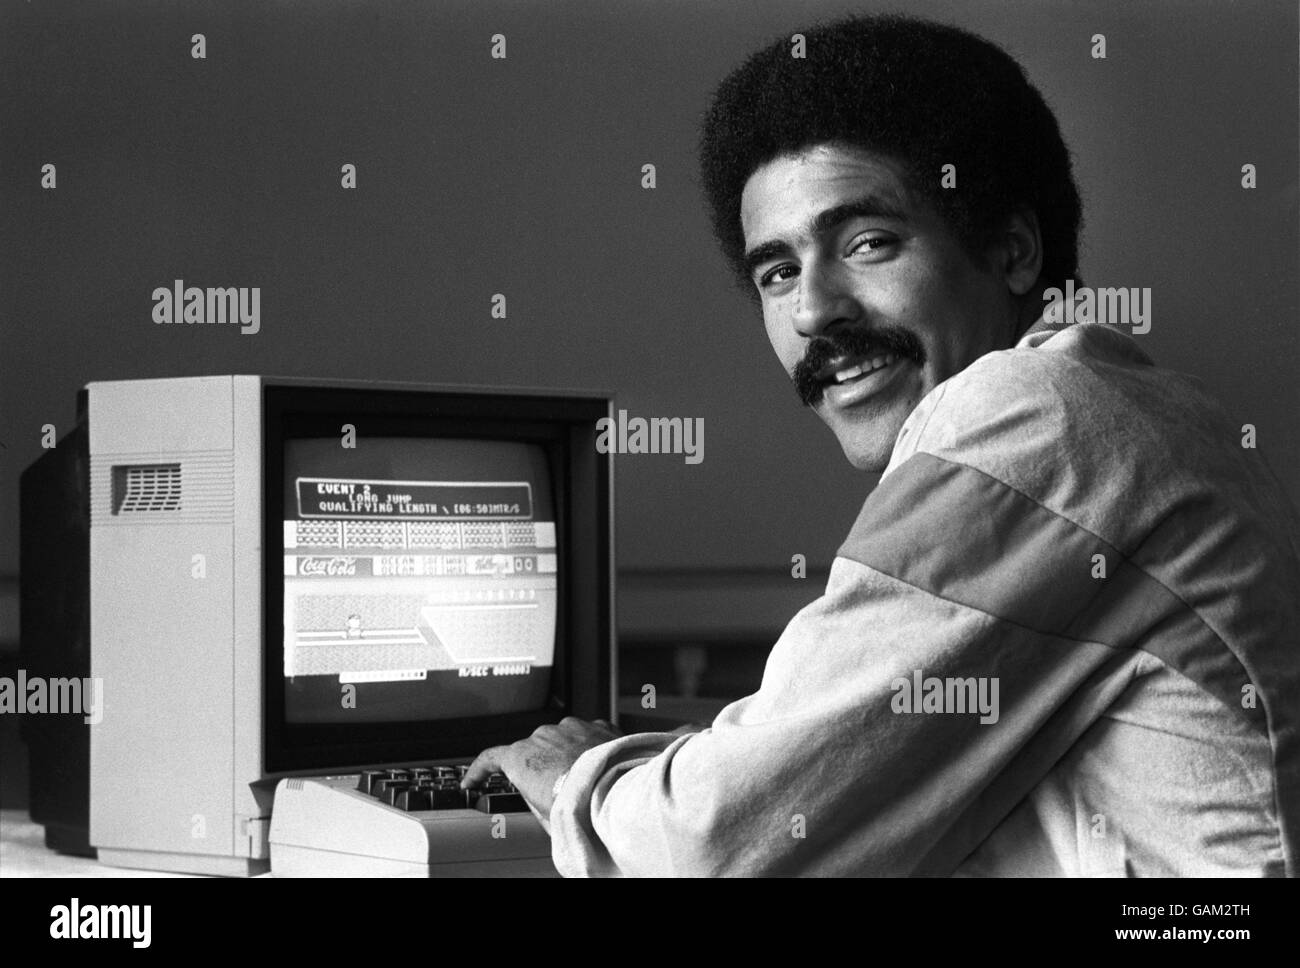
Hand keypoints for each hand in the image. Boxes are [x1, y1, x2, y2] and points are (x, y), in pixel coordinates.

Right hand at [463, 717, 622, 815]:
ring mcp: (570, 727)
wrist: (617, 793)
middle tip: (554, 791)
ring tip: (582, 781)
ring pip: (561, 739)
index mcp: (520, 757)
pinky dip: (589, 747)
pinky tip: (597, 766)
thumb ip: (532, 796)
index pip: (489, 759)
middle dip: (539, 767)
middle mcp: (542, 735)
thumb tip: (536, 794)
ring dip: (566, 755)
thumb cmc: (579, 806)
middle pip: (532, 751)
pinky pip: (586, 734)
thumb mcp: (542, 813)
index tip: (472, 780)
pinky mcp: (596, 725)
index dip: (478, 771)